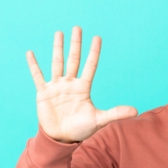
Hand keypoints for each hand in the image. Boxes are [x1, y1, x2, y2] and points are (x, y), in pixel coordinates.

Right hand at [26, 26, 137, 142]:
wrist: (61, 139)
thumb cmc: (81, 129)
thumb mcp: (99, 120)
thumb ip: (116, 113)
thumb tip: (136, 111)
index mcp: (83, 88)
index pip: (90, 66)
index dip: (93, 52)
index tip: (97, 38)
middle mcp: (70, 84)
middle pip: (74, 60)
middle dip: (76, 44)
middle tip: (78, 28)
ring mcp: (56, 87)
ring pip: (57, 63)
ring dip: (58, 48)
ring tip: (59, 33)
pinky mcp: (43, 93)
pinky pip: (38, 76)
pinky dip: (34, 65)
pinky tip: (30, 53)